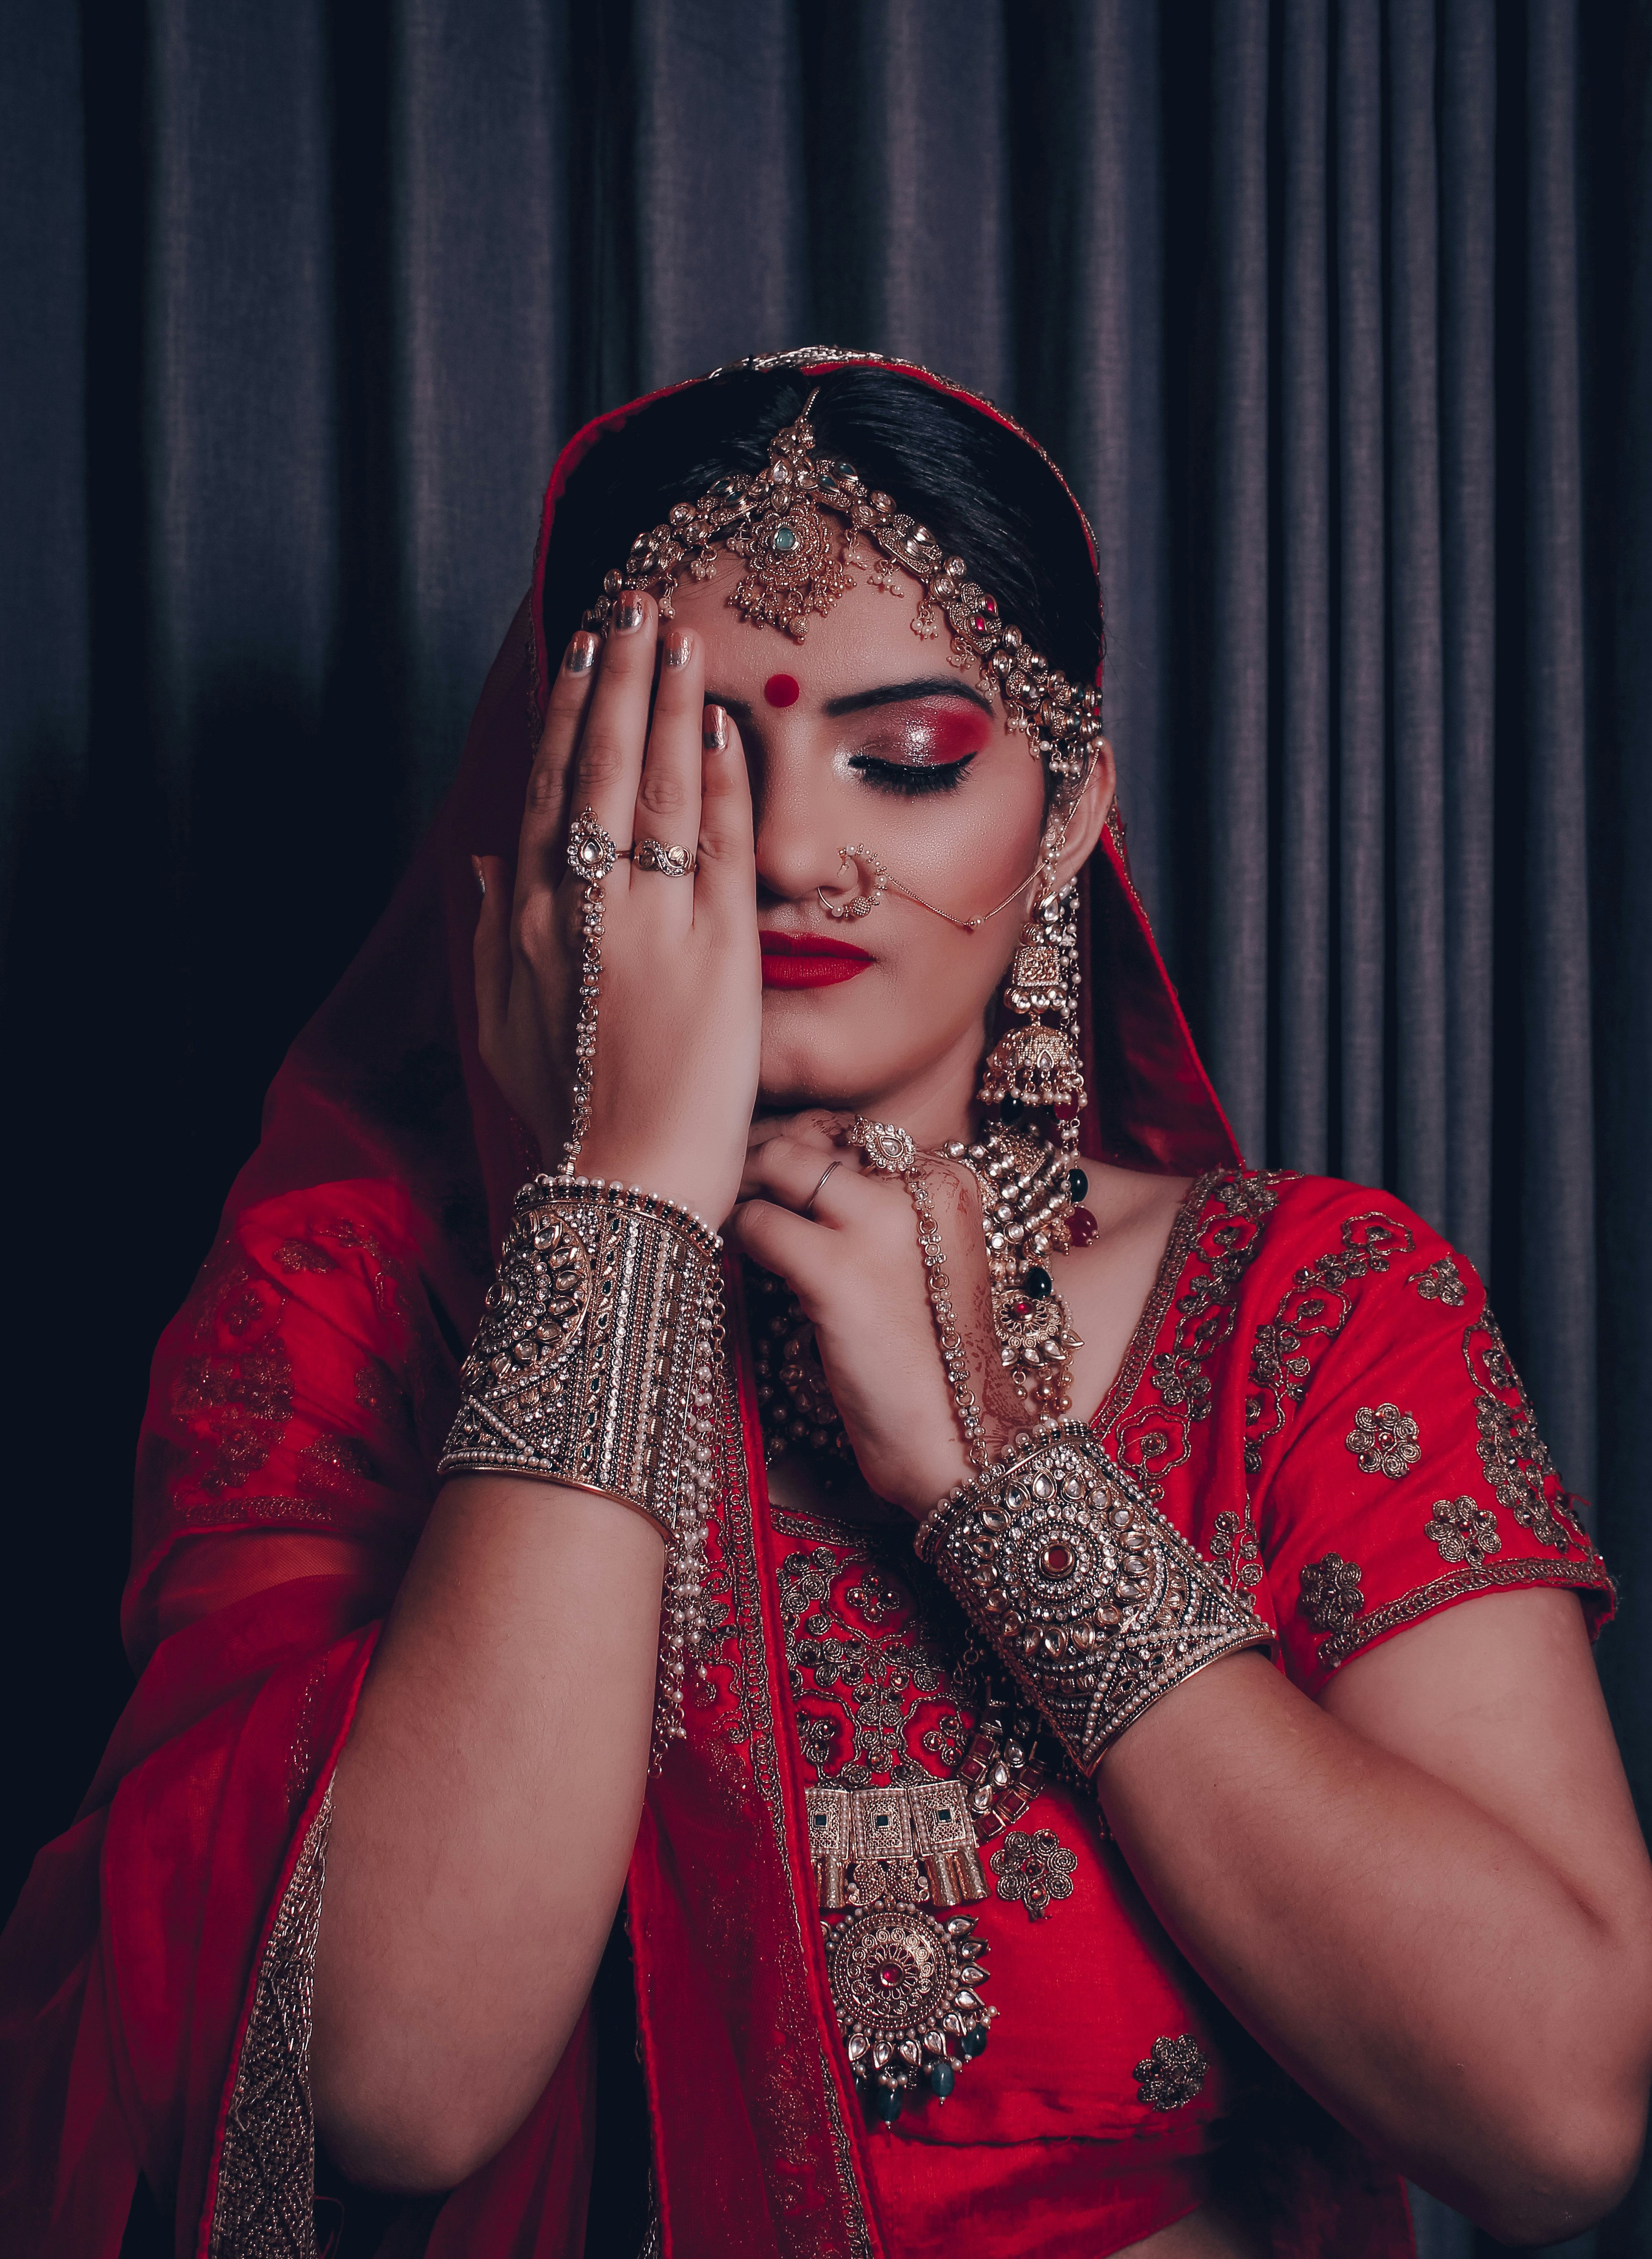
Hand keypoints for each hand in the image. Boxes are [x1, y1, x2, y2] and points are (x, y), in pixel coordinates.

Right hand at [473, 600, 760, 1223]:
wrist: (621, 1185)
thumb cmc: (564, 1111)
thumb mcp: (502, 1022)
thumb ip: (491, 935)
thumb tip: (487, 861)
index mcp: (526, 920)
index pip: (544, 789)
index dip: (566, 713)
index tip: (582, 652)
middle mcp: (583, 907)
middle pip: (599, 767)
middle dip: (619, 679)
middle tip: (635, 605)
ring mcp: (653, 924)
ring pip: (662, 788)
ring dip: (672, 703)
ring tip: (682, 634)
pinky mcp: (720, 952)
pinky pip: (724, 846)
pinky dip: (725, 781)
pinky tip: (728, 726)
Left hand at [730, 1113, 1010, 1516]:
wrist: (960, 1439)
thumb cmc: (931, 1359)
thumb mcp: (921, 1260)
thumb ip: (875, 1209)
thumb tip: (789, 1170)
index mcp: (948, 1180)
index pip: (852, 1131)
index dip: (801, 1149)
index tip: (772, 1176)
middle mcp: (920, 1186)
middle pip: (812, 1136)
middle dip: (762, 1158)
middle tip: (733, 1191)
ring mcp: (879, 1224)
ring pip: (778, 1165)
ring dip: (744, 1192)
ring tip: (731, 1224)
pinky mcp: (837, 1272)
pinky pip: (759, 1224)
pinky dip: (740, 1240)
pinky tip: (742, 1264)